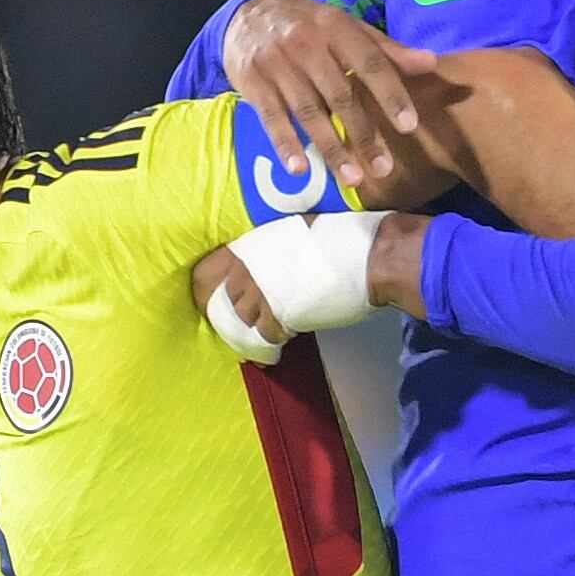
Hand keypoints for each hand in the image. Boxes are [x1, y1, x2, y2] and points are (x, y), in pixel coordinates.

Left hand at [196, 213, 388, 363]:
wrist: (370, 255)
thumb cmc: (341, 239)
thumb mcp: (293, 234)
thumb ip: (269, 252)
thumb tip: (260, 269)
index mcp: (250, 244)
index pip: (203, 274)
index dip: (204, 295)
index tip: (211, 305)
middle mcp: (249, 267)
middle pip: (221, 306)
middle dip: (231, 321)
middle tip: (244, 330)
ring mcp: (263, 292)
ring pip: (243, 324)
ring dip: (255, 330)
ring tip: (272, 332)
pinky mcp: (282, 315)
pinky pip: (267, 337)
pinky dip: (276, 341)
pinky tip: (288, 336)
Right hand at [224, 0, 444, 196]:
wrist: (248, 13)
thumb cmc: (310, 25)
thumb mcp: (347, 28)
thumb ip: (386, 50)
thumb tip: (431, 63)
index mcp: (337, 28)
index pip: (369, 63)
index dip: (390, 94)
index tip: (409, 126)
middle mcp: (308, 44)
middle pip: (341, 95)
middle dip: (364, 134)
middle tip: (384, 168)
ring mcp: (278, 64)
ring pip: (309, 112)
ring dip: (331, 149)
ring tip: (352, 180)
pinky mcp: (253, 82)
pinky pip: (271, 118)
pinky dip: (285, 144)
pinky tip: (299, 169)